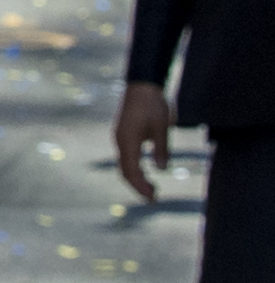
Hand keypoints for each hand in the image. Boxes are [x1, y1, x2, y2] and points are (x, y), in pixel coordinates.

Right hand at [116, 81, 173, 201]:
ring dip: (137, 178)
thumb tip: (161, 169)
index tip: (153, 198)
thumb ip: (161, 149)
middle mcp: (120, 141)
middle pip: (125, 170)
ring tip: (152, 188)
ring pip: (124, 164)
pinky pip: (126, 156)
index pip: (131, 170)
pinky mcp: (124, 134)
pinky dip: (135, 168)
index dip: (141, 186)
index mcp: (128, 140)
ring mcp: (120, 137)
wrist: (142, 85)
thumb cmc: (153, 105)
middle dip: (138, 186)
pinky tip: (146, 172)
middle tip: (154, 198)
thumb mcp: (162, 127)